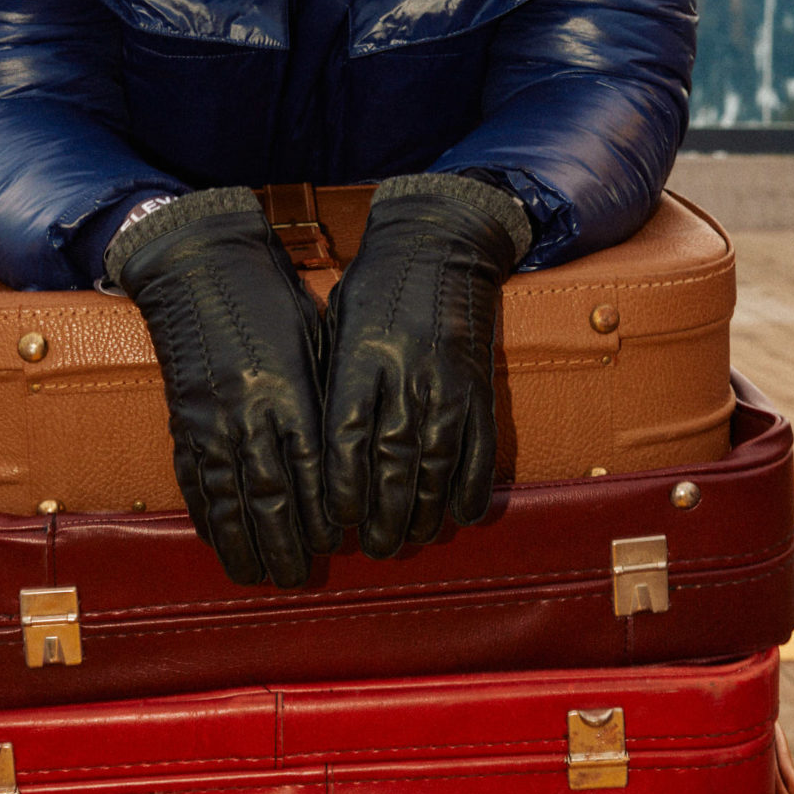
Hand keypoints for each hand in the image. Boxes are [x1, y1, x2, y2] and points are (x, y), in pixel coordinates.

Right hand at [110, 187, 333, 586]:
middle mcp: (247, 414)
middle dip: (284, 546)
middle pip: (267, 499)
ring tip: (257, 576)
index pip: (310, 472)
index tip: (332, 545)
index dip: (321, 516)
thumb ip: (324, 403)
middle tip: (296, 579)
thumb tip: (345, 459)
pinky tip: (217, 541)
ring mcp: (208, 421)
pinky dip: (206, 516)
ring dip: (242, 544)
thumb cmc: (270, 304)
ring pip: (226, 500)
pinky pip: (194, 480)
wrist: (199, 271)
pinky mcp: (182, 420)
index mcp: (288, 392)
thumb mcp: (312, 346)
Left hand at [323, 173, 529, 556]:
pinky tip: (460, 515)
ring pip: (439, 464)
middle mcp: (406, 374)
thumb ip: (330, 389)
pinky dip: (472, 487)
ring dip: (426, 512)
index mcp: (360, 359)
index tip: (335, 520)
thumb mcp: (337, 331)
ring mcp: (450, 383)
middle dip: (384, 514)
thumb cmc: (374, 293)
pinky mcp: (481, 386)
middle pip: (394, 462)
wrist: (439, 247)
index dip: (343, 488)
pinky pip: (481, 448)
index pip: (348, 438)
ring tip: (412, 539)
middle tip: (375, 546)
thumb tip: (311, 458)